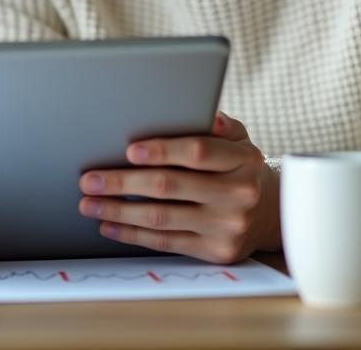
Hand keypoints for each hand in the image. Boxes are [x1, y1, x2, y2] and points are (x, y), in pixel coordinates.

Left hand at [78, 112, 278, 263]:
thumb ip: (214, 123)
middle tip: (89, 179)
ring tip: (89, 203)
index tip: (129, 150)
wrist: (270, 212)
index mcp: (242, 159)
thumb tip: (191, 108)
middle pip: (170, 186)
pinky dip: (132, 234)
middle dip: (123, 182)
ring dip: (119, 210)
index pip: (197, 152)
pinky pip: (166, 242)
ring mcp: (227, 226)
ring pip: (162, 218)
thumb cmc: (238, 165)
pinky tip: (109, 225)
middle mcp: (237, 194)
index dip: (162, 150)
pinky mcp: (215, 252)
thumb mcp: (238, 137)